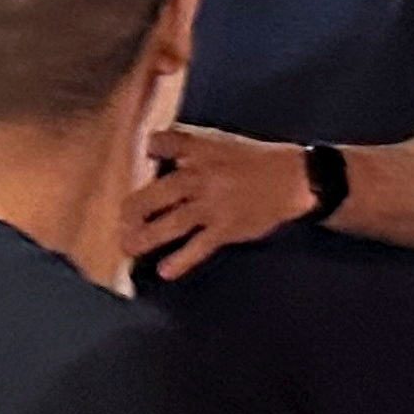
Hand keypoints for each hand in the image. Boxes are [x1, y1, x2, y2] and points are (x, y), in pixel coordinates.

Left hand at [128, 124, 318, 280]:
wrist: (294, 180)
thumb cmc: (252, 160)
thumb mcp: (220, 142)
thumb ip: (187, 148)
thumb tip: (151, 150)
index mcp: (199, 150)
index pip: (163, 142)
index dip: (152, 148)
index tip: (142, 156)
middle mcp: (201, 176)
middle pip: (159, 191)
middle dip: (135, 208)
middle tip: (120, 220)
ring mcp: (213, 205)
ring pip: (173, 223)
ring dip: (147, 237)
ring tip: (128, 247)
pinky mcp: (226, 228)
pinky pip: (199, 247)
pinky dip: (181, 261)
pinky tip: (165, 271)